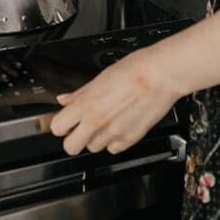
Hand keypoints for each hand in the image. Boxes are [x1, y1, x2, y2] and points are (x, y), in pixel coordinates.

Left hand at [49, 47, 179, 155]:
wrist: (161, 75)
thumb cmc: (135, 69)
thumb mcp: (101, 76)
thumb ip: (80, 93)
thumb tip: (65, 99)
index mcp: (87, 104)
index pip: (57, 128)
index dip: (61, 124)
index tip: (66, 120)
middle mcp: (97, 122)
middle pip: (70, 148)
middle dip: (74, 138)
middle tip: (80, 127)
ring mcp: (113, 134)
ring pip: (93, 148)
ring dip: (95, 138)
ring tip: (105, 121)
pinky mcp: (129, 140)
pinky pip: (113, 150)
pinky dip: (114, 141)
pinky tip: (119, 125)